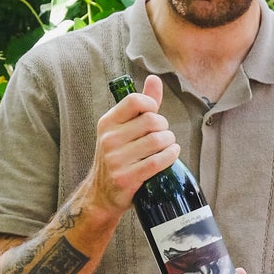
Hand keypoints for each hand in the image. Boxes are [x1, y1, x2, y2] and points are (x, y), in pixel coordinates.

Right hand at [84, 73, 178, 215]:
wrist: (102, 194)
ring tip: (168, 145)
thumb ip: (140, 106)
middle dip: (165, 127)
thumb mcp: (122, 130)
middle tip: (164, 135)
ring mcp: (116, 159)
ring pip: (157, 141)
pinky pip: (157, 161)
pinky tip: (172, 154)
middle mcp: (109, 139)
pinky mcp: (126, 178)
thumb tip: (154, 79)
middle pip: (151, 121)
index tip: (155, 114)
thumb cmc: (118, 157)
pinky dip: (170, 156)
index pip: (134, 101)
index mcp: (107, 123)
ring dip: (170, 142)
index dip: (151, 104)